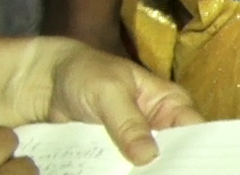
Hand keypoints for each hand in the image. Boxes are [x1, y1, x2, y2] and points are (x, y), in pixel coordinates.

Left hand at [34, 40, 202, 163]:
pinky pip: (123, 169)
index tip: (188, 168)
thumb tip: (150, 157)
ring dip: (141, 174)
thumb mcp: (108, 93)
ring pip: (147, 165)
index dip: (195, 149)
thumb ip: (128, 123)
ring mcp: (135, 143)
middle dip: (167, 166)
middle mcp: (158, 126)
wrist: (44, 83)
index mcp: (170, 103)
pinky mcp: (114, 155)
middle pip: (173, 152)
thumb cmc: (85, 74)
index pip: (194, 129)